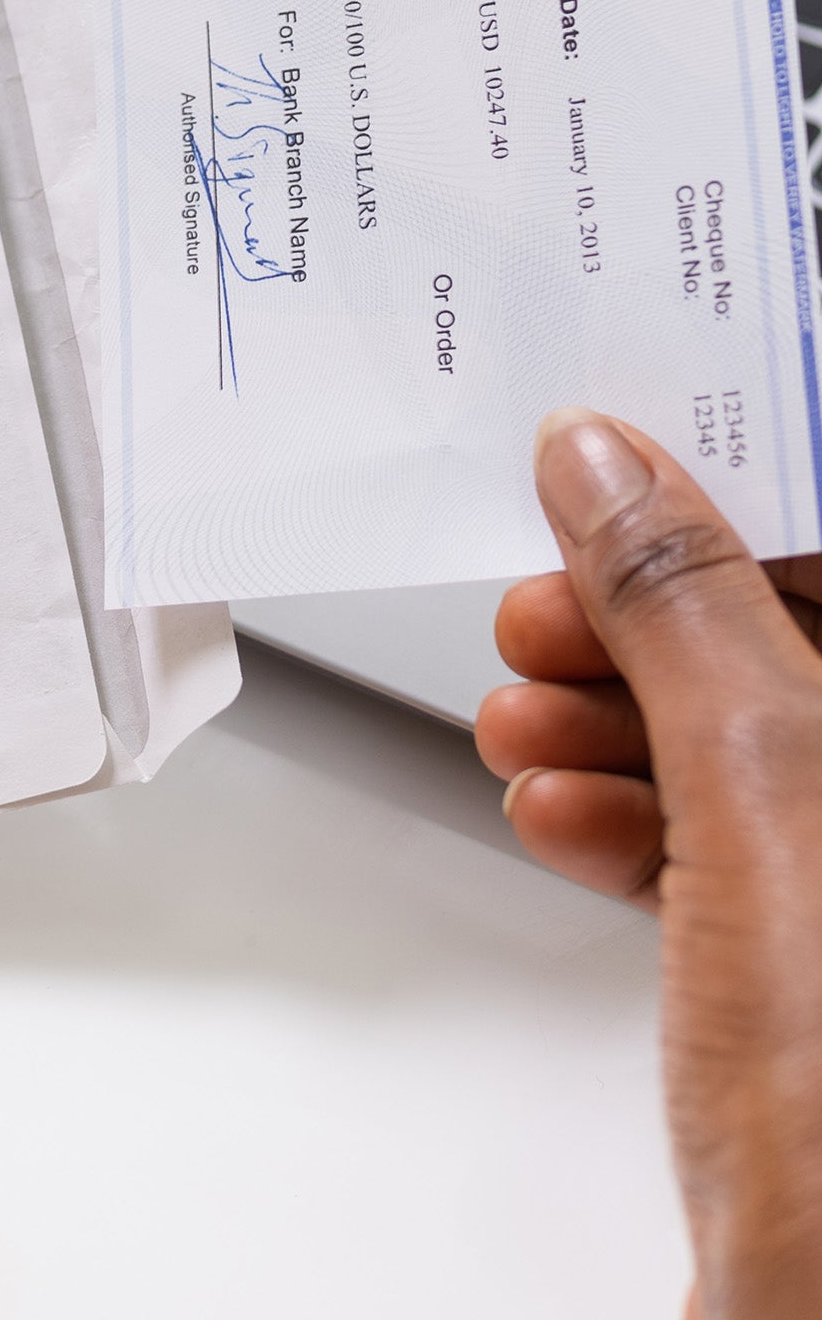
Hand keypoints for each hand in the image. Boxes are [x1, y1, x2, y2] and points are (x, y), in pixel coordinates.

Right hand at [479, 412, 821, 1319]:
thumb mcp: (764, 789)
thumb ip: (684, 610)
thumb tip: (613, 471)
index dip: (748, 501)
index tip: (629, 466)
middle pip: (806, 653)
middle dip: (658, 622)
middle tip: (545, 607)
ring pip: (762, 755)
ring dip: (624, 721)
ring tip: (525, 720)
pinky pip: (738, 853)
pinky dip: (638, 823)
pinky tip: (558, 818)